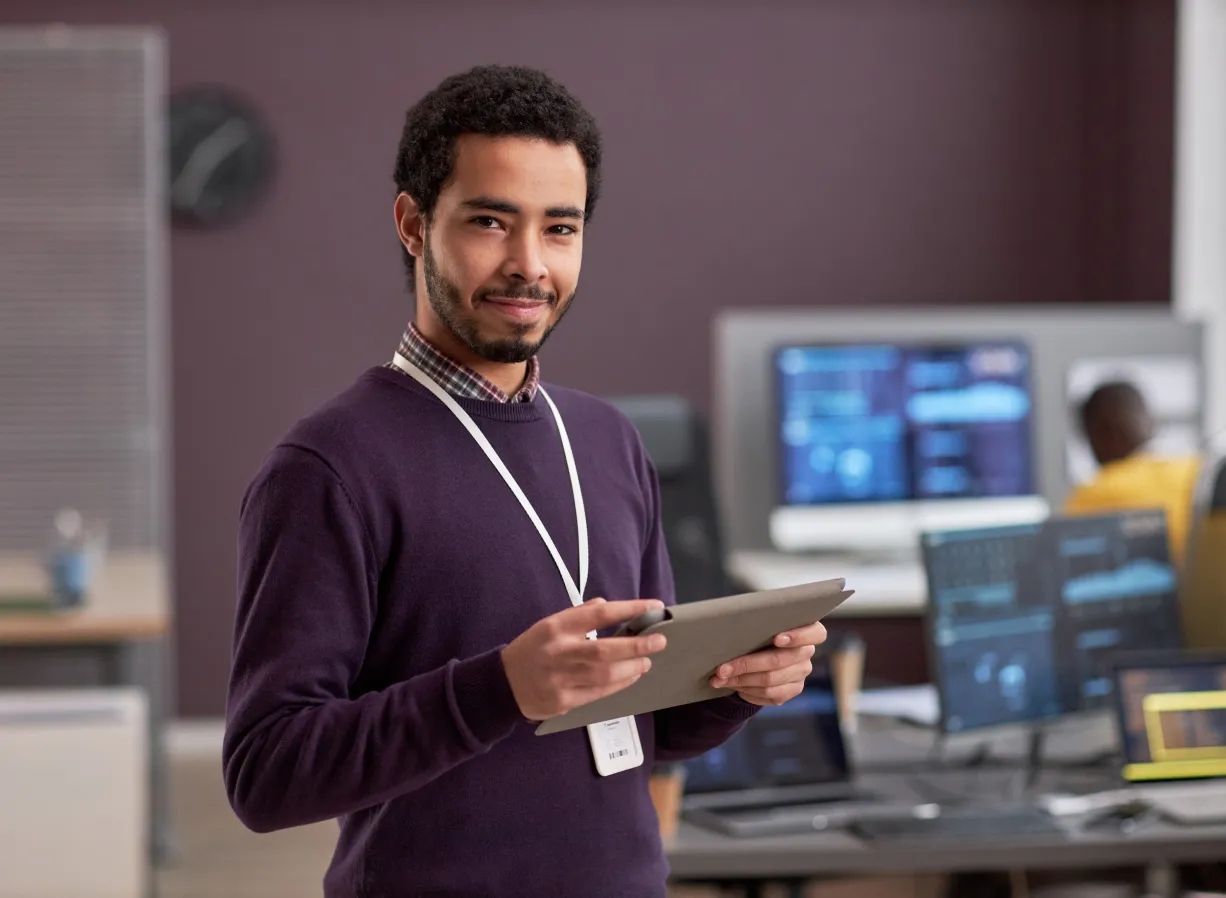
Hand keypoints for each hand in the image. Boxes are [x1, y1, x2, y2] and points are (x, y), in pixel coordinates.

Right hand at [501, 598, 668, 721]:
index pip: (600, 614)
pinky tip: (631, 677)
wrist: (504, 683)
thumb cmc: (533, 649)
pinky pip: (599, 693)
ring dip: (632, 667)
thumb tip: (608, 605)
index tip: (653, 606)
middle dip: (637, 646)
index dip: (630, 609)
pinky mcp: (563, 701)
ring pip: (605, 674)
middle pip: (606, 649)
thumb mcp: (549, 623)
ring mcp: (561, 678)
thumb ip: (579, 615)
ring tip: (647, 661)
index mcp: (557, 626)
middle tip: (659, 641)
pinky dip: (619, 685)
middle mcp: (559, 651)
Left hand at [709, 621, 827, 706]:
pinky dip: (747, 690)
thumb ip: (756, 624)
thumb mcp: (759, 624)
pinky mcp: (792, 690)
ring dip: (740, 680)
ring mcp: (801, 674)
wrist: (758, 655)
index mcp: (807, 630)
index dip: (797, 636)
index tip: (776, 638)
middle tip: (721, 668)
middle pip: (779, 660)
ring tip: (719, 679)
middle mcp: (807, 653)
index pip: (816, 633)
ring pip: (770, 681)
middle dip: (746, 665)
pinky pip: (768, 695)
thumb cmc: (757, 631)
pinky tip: (732, 685)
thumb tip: (727, 628)